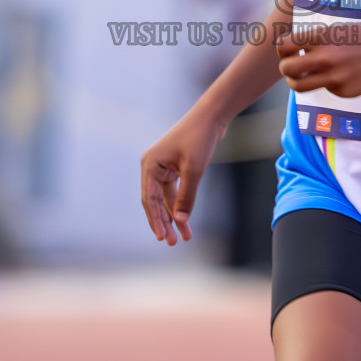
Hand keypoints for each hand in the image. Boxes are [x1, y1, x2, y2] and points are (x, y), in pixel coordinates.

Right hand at [140, 112, 224, 245]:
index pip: (149, 199)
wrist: (211, 117)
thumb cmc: (199, 138)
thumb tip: (181, 221)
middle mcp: (152, 167)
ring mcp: (162, 168)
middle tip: (171, 243)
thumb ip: (187, 196)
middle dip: (164, 222)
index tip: (161, 237)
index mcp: (150, 165)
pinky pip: (174, 192)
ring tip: (182, 237)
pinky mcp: (174, 168)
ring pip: (165, 199)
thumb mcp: (194, 169)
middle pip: (155, 202)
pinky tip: (185, 221)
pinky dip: (180, 206)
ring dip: (173, 217)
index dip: (155, 220)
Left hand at [276, 24, 360, 97]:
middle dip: (285, 69)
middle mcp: (324, 58)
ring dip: (296, 82)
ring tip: (304, 77)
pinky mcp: (342, 92)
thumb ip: (314, 41)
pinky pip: (325, 88)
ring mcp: (333, 77)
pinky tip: (343, 75)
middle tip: (292, 67)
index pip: (284, 46)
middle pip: (286, 69)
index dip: (282, 50)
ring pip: (299, 85)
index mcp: (321, 37)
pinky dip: (328, 83)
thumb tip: (292, 52)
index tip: (288, 51)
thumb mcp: (335, 31)